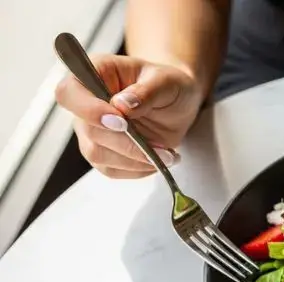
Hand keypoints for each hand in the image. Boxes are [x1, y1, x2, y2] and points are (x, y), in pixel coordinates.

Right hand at [55, 55, 202, 178]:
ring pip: (97, 154)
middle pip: (89, 130)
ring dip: (135, 159)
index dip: (89, 110)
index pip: (69, 93)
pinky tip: (159, 160)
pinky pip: (111, 169)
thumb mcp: (166, 82)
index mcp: (95, 74)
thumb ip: (146, 91)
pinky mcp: (103, 152)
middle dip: (127, 143)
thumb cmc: (168, 86)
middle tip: (161, 147)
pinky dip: (137, 169)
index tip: (121, 121)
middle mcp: (86, 103)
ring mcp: (91, 130)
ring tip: (168, 155)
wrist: (179, 105)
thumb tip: (122, 104)